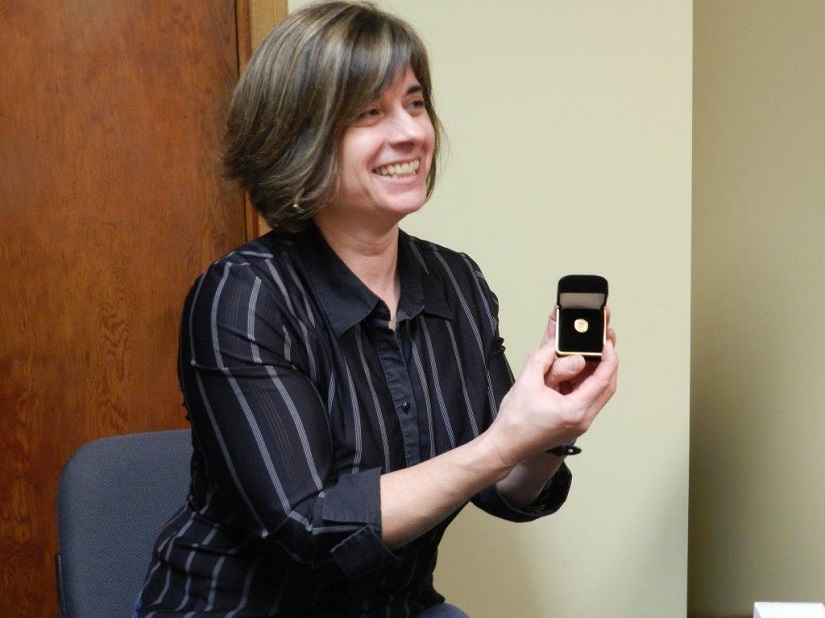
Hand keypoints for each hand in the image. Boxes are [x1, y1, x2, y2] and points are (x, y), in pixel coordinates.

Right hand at [488, 308, 617, 467]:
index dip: (608, 359)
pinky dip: (585, 384)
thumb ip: (543, 359)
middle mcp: (582, 420)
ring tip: (587, 355)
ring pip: (598, 394)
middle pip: (607, 388)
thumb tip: (556, 347)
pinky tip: (573, 372)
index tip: (607, 343)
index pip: (602, 380)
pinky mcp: (574, 423)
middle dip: (607, 364)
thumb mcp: (526, 381)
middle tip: (603, 345)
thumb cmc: (515, 421)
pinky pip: (587, 400)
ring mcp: (580, 423)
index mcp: (574, 410)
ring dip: (596, 374)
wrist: (507, 445)